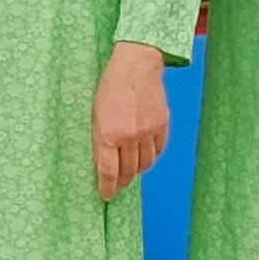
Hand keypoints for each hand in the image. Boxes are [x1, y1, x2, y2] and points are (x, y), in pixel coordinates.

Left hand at [91, 43, 171, 201]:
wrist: (136, 64)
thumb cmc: (110, 86)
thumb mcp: (96, 113)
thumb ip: (101, 139)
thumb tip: (104, 163)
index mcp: (108, 133)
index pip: (109, 171)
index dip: (107, 187)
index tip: (106, 195)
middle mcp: (129, 136)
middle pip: (128, 171)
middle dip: (121, 181)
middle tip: (117, 185)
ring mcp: (148, 132)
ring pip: (145, 165)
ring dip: (136, 170)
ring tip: (130, 169)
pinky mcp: (162, 125)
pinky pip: (158, 151)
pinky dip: (151, 156)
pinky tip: (144, 154)